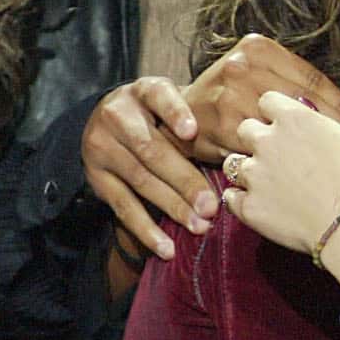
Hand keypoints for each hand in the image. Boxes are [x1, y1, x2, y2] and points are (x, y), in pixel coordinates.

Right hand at [82, 77, 215, 261]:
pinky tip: (166, 247)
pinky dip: (146, 230)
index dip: (174, 112)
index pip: (158, 96)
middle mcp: (118, 116)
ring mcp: (102, 147)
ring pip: (141, 180)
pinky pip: (123, 207)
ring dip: (173, 207)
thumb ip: (197, 117)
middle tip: (212, 205)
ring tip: (200, 226)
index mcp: (143, 92)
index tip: (192, 132)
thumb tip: (242, 148)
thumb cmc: (156, 115)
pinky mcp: (96, 177)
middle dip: (184, 180)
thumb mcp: (171, 103)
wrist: (102, 119)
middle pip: (152, 150)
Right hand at [183, 34, 339, 161]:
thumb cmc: (230, 99)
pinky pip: (266, 151)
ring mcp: (229, 97)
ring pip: (287, 130)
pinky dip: (289, 166)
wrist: (177, 118)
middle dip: (338, 130)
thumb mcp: (258, 75)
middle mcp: (242, 67)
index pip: (313, 81)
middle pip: (305, 104)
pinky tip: (309, 178)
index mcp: (258, 48)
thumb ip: (292, 85)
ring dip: (319, 151)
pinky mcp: (220, 128)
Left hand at [221, 90, 339, 254]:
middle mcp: (266, 141)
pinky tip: (260, 204)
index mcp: (292, 119)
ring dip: (248, 171)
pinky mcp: (249, 205)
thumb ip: (322, 126)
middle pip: (244, 129)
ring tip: (269, 184)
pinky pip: (231, 197)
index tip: (282, 125)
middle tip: (275, 155)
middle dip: (255, 139)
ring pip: (233, 163)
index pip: (267, 100)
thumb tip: (316, 122)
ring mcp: (254, 174)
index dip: (274, 113)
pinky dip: (242, 200)